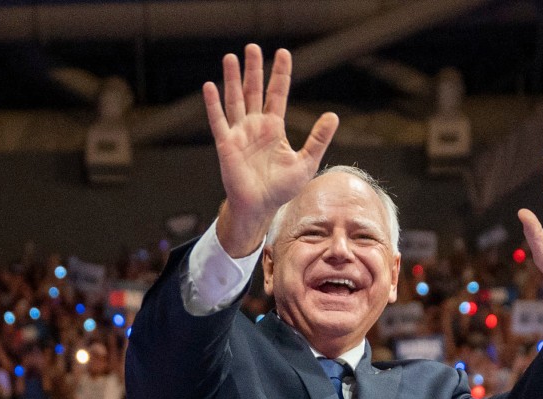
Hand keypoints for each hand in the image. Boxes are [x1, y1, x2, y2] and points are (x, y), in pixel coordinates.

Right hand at [203, 44, 338, 256]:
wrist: (260, 207)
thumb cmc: (281, 189)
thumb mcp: (306, 162)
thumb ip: (318, 138)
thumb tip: (333, 116)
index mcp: (274, 128)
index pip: (277, 94)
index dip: (280, 74)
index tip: (283, 53)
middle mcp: (255, 126)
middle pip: (253, 91)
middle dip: (253, 69)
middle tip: (252, 47)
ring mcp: (239, 134)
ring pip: (234, 100)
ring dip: (232, 79)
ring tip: (231, 57)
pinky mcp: (226, 145)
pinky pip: (218, 121)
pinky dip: (213, 104)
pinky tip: (209, 86)